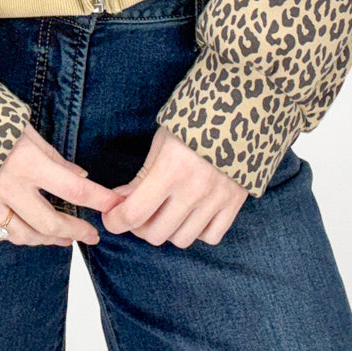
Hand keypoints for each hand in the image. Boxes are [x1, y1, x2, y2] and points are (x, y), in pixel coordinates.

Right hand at [0, 122, 122, 247]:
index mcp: (25, 161)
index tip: (115, 208)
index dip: (99, 201)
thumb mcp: (21, 127)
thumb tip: (78, 177)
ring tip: (60, 238)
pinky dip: (8, 235)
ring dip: (45, 239)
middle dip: (74, 231)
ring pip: (21, 235)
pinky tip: (20, 231)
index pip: (74, 189)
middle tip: (90, 235)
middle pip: (50, 223)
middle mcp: (6, 186)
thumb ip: (51, 156)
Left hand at [100, 124, 248, 248]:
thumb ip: (141, 177)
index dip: (115, 221)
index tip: (111, 217)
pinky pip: (210, 236)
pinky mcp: (235, 203)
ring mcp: (216, 199)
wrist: (239, 111)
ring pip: (181, 239)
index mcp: (170, 169)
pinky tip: (192, 214)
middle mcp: (194, 189)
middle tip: (138, 212)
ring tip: (165, 212)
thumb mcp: (162, 142)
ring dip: (167, 230)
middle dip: (139, 226)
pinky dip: (197, 231)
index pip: (134, 213)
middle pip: (155, 233)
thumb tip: (119, 202)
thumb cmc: (194, 122)